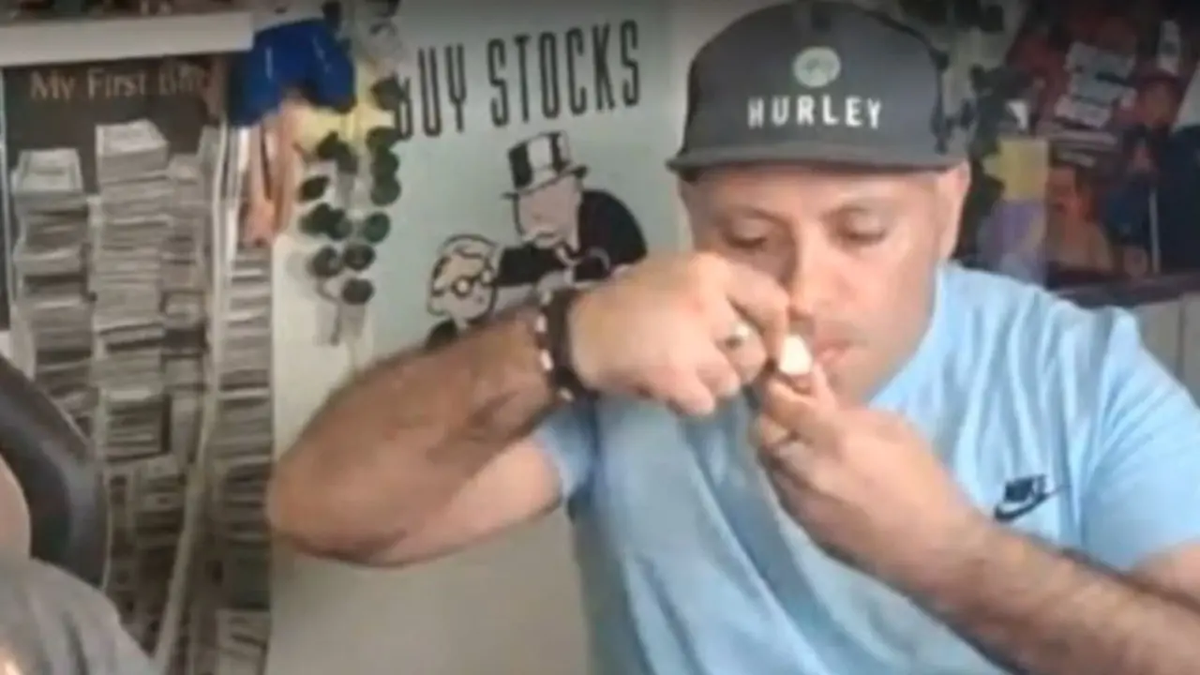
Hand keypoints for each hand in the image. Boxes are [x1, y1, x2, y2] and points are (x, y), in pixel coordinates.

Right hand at [569, 253, 788, 415]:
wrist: (576, 329)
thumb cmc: (630, 303)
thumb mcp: (682, 279)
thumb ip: (728, 301)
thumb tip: (781, 343)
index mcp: (711, 269)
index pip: (774, 300)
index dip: (777, 331)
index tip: (766, 347)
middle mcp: (708, 299)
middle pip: (754, 350)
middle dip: (736, 366)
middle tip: (707, 364)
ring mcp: (690, 338)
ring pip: (731, 381)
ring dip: (709, 386)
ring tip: (681, 373)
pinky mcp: (674, 373)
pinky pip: (705, 403)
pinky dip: (688, 403)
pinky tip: (666, 388)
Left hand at [752, 367, 983, 583]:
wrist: (935, 549)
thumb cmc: (924, 479)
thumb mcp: (893, 428)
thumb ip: (845, 407)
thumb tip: (813, 385)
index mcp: (836, 438)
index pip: (781, 404)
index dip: (776, 388)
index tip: (782, 381)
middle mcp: (807, 469)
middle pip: (762, 433)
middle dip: (771, 416)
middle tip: (787, 411)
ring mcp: (800, 502)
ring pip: (767, 462)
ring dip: (775, 445)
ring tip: (797, 440)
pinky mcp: (802, 526)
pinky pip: (779, 489)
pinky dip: (785, 473)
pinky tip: (806, 470)